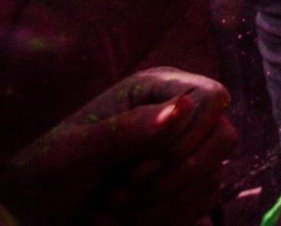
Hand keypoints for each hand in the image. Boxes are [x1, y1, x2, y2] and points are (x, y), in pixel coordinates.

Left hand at [0, 68, 235, 225]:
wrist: (36, 212)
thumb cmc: (46, 173)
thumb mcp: (72, 152)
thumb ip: (125, 128)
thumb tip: (183, 107)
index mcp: (155, 89)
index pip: (211, 98)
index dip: (186, 137)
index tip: (138, 169)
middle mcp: (179, 114)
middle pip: (223, 137)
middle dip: (174, 177)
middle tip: (123, 192)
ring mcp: (187, 150)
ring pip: (212, 176)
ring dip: (160, 205)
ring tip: (110, 209)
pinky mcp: (187, 185)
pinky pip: (203, 202)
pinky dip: (166, 219)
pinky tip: (126, 221)